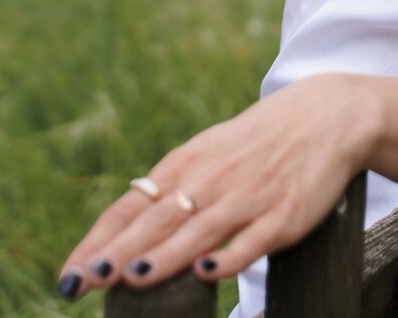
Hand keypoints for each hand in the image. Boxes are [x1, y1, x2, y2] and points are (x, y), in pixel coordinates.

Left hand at [56, 73, 377, 300]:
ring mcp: (249, 196)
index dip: (99, 241)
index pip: (132, 206)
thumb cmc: (258, 143)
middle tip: (82, 283)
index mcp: (188, 164)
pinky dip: (230, 255)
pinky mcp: (285, 213)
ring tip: (131, 278)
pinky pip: (253, 239)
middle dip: (117, 253)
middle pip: (157, 220)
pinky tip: (208, 272)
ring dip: (164, 256)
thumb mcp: (210, 154)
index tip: (69, 275)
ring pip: (199, 230)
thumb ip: (173, 190)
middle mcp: (212, 179)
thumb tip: (124, 233)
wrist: (328, 115)